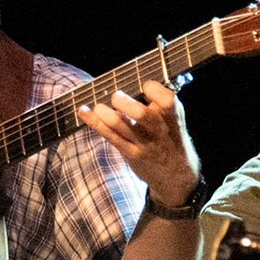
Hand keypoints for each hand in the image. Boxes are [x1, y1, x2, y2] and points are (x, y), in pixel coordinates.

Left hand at [78, 81, 199, 205]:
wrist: (176, 176)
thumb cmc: (171, 140)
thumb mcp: (174, 121)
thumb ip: (158, 103)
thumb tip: (135, 83)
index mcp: (173, 117)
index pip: (168, 101)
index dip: (155, 90)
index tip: (146, 86)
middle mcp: (159, 130)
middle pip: (143, 115)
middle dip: (126, 104)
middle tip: (116, 96)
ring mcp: (144, 143)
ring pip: (121, 126)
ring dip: (105, 114)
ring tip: (98, 107)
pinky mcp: (131, 153)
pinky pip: (111, 136)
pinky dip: (95, 122)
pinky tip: (84, 111)